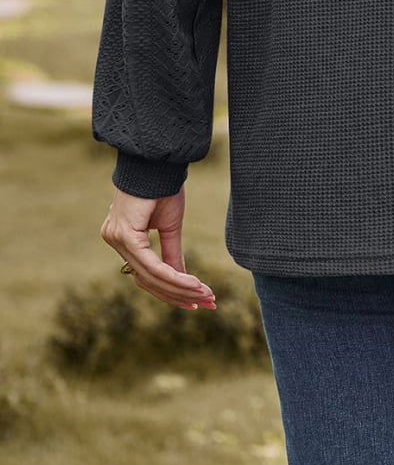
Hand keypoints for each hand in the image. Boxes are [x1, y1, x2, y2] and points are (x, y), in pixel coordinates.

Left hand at [100, 185, 216, 310]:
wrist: (158, 161)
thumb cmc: (163, 185)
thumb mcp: (170, 225)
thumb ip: (172, 254)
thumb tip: (182, 281)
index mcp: (123, 238)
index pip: (146, 274)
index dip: (171, 290)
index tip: (196, 299)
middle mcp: (114, 240)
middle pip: (148, 281)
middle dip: (179, 295)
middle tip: (207, 302)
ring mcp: (116, 239)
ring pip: (151, 277)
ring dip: (180, 288)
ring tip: (206, 294)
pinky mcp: (124, 236)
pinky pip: (151, 266)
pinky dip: (174, 277)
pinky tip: (193, 284)